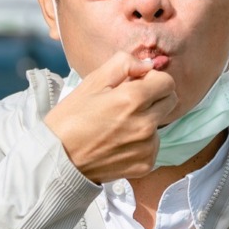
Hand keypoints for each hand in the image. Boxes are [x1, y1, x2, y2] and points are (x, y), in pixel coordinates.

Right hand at [43, 50, 177, 183]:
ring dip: (146, 121)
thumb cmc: (70, 119)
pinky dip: (141, 143)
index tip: (136, 85)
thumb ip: (123, 64)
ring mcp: (147, 147)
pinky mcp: (146, 164)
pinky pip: (153, 146)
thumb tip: (148, 65)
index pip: (167, 82)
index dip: (152, 80)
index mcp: (133, 99)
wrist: (57, 160)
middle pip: (170, 101)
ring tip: (118, 127)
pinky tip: (119, 143)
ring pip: (160, 124)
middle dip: (154, 98)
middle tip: (128, 104)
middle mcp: (145, 124)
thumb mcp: (91, 82)